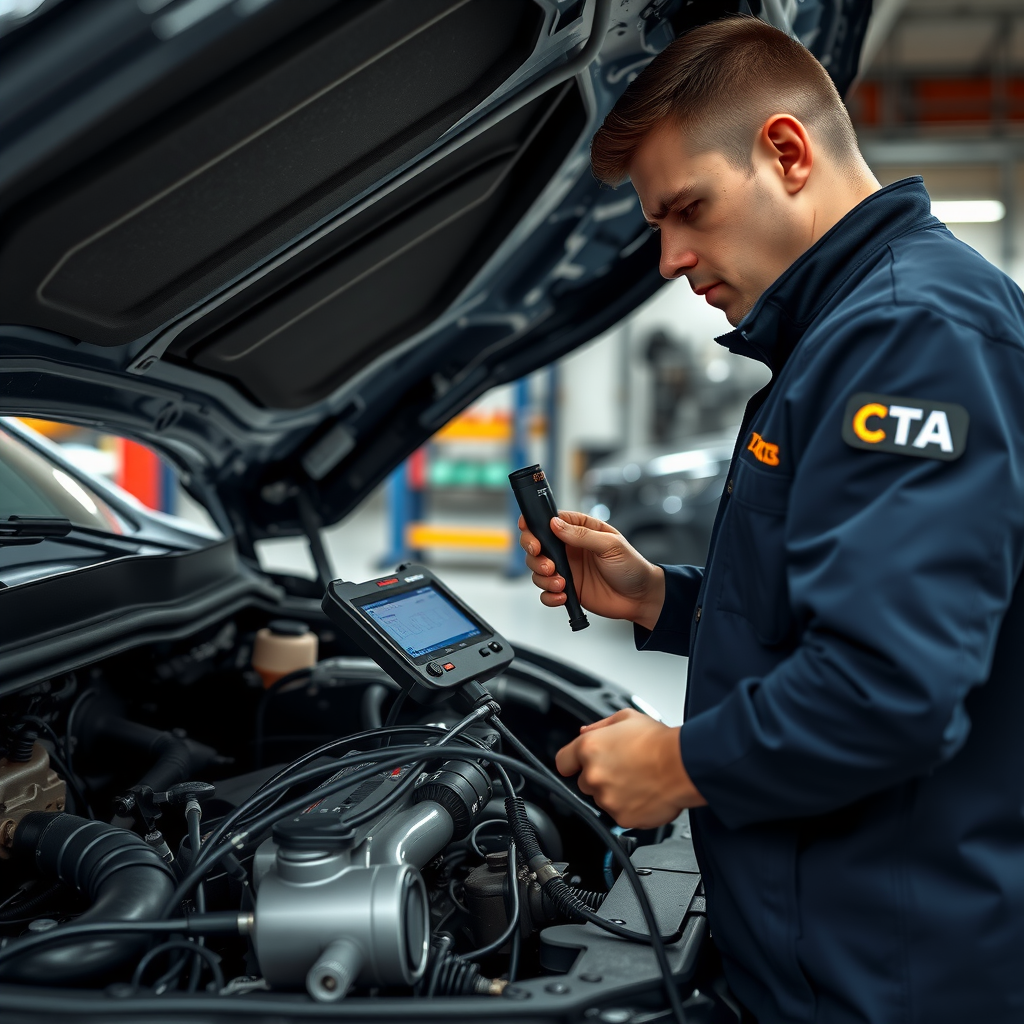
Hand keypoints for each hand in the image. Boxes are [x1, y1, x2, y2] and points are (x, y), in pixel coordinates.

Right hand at [518, 511, 665, 629]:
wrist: (641, 597)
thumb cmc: (632, 566)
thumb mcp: (610, 545)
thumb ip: (582, 535)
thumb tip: (555, 525)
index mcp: (579, 530)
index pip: (549, 521)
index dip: (534, 524)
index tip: (527, 528)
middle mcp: (569, 549)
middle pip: (536, 545)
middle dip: (534, 553)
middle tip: (546, 563)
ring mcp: (566, 569)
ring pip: (537, 570)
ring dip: (543, 577)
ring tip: (561, 582)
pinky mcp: (567, 590)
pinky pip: (546, 593)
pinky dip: (549, 596)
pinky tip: (562, 596)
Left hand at [555, 709, 705, 828]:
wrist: (684, 765)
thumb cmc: (659, 741)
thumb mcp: (626, 718)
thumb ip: (600, 726)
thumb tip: (585, 731)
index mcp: (590, 748)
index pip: (563, 762)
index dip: (572, 762)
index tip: (577, 765)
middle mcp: (594, 775)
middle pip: (585, 782)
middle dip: (600, 776)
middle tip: (623, 768)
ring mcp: (607, 799)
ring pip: (603, 799)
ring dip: (615, 792)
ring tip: (638, 779)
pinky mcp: (622, 817)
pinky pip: (619, 814)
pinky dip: (629, 807)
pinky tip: (644, 792)